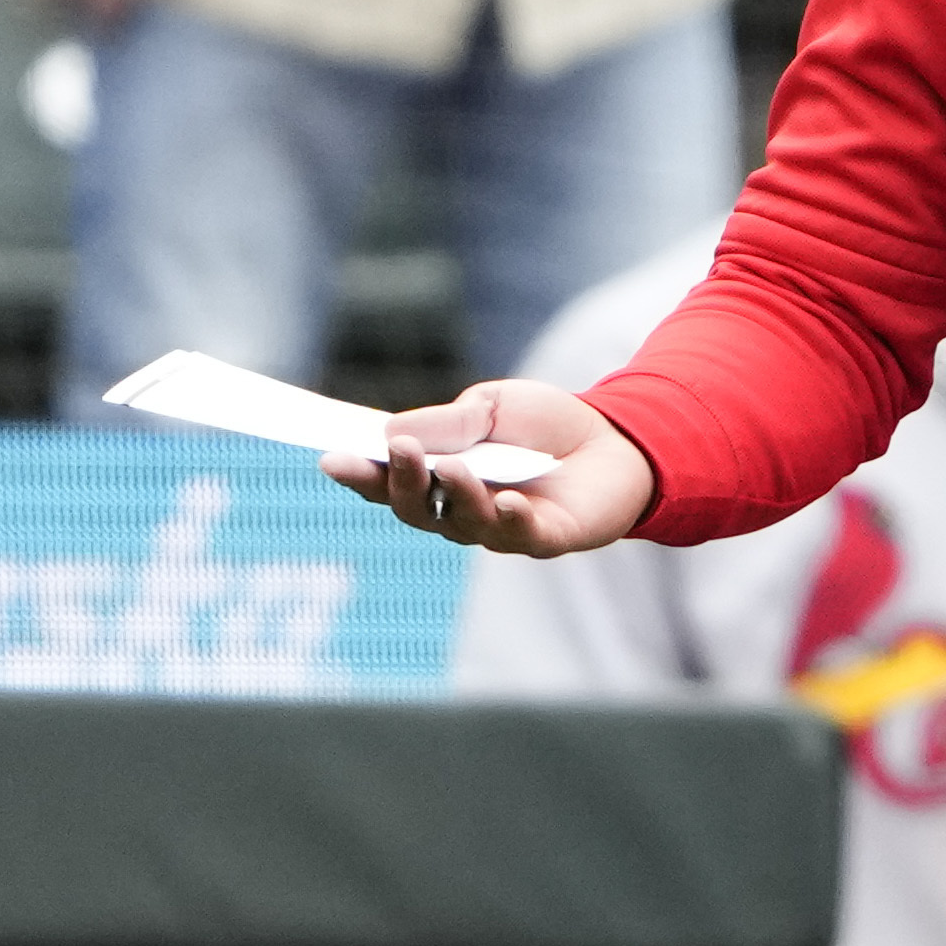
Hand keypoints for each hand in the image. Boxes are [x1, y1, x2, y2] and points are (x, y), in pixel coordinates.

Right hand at [330, 376, 660, 559]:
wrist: (616, 439)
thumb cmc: (543, 424)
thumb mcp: (490, 407)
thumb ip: (447, 422)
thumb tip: (390, 433)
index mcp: (436, 477)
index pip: (387, 481)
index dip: (358, 474)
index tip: (329, 457)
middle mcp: (459, 510)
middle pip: (414, 510)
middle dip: (400, 482)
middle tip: (398, 452)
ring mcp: (499, 528)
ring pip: (462, 524)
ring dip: (454, 496)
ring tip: (452, 468)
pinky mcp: (545, 538)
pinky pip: (520, 536)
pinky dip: (510, 519)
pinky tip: (507, 501)